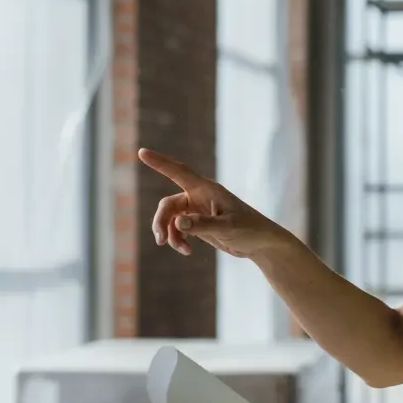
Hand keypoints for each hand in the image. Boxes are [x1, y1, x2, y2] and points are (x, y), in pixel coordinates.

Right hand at [138, 148, 285, 259]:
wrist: (260, 243)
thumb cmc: (249, 229)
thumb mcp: (227, 227)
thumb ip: (203, 225)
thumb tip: (178, 223)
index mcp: (207, 190)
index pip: (179, 172)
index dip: (160, 163)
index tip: (142, 152)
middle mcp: (200, 197)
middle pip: (168, 205)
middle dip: (161, 222)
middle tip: (161, 240)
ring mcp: (198, 211)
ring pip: (170, 219)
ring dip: (170, 234)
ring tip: (182, 249)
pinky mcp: (198, 224)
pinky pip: (178, 230)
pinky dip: (178, 240)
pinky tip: (188, 251)